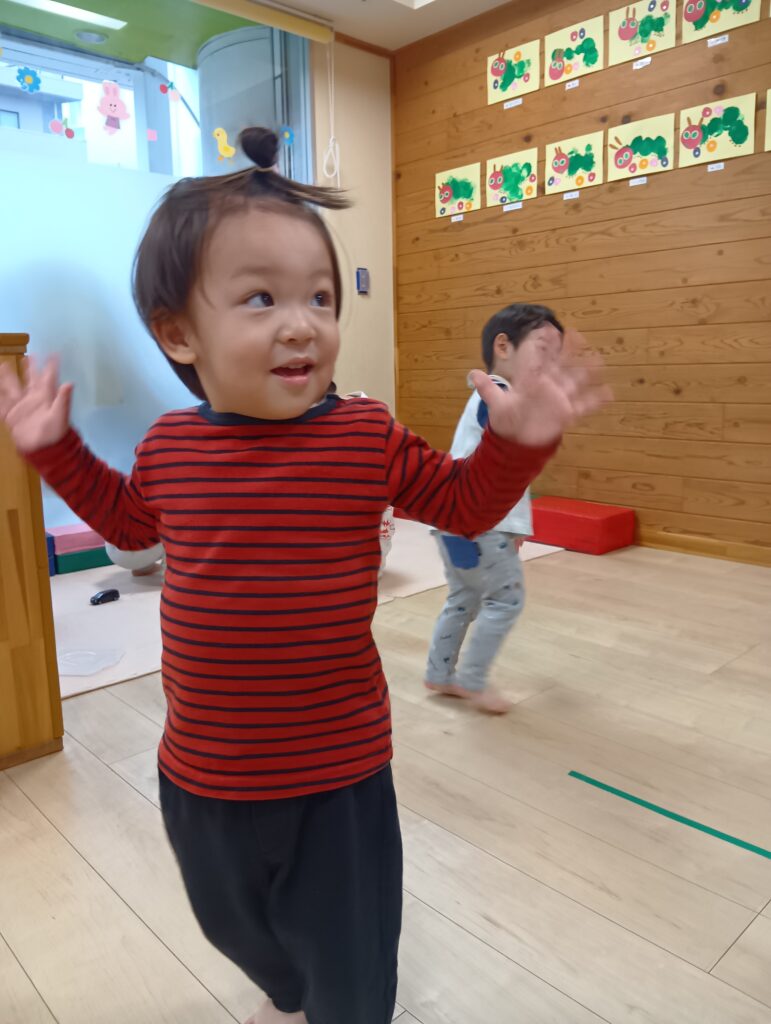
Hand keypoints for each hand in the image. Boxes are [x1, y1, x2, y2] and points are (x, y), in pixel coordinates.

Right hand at [0, 355, 72, 453]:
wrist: (44, 450)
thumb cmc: (56, 434)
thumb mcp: (61, 416)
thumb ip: (63, 400)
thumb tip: (69, 384)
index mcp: (46, 397)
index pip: (48, 378)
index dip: (50, 366)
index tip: (53, 354)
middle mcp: (33, 399)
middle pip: (30, 380)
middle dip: (30, 368)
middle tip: (28, 356)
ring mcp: (21, 407)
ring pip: (12, 388)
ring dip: (8, 377)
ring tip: (4, 365)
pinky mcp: (11, 416)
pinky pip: (1, 404)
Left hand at [469, 330, 610, 447]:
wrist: (517, 442)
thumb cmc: (508, 421)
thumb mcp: (496, 405)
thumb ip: (487, 389)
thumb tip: (472, 373)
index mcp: (530, 382)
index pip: (538, 359)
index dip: (542, 345)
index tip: (547, 329)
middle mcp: (547, 386)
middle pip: (560, 365)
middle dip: (568, 351)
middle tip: (576, 334)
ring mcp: (559, 399)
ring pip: (575, 381)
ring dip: (586, 371)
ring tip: (598, 359)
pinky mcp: (566, 414)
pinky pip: (583, 405)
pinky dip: (596, 400)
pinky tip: (608, 393)